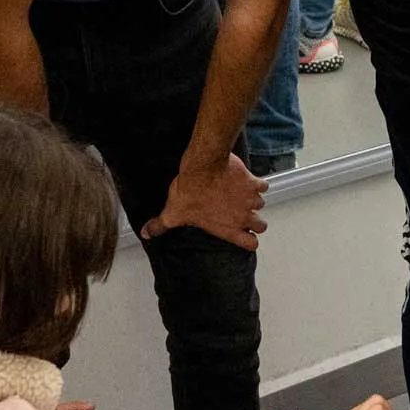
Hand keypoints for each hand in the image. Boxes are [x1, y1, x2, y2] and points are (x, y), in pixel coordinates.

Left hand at [140, 153, 268, 249]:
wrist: (203, 166)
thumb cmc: (189, 192)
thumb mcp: (173, 212)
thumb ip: (161, 226)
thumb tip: (146, 234)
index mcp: (228, 229)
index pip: (251, 244)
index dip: (249, 239)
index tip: (243, 233)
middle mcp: (243, 216)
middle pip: (262, 225)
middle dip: (255, 220)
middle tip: (242, 213)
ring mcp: (250, 199)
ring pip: (261, 204)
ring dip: (253, 200)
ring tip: (242, 195)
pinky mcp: (252, 181)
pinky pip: (263, 185)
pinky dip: (257, 183)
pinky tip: (247, 180)